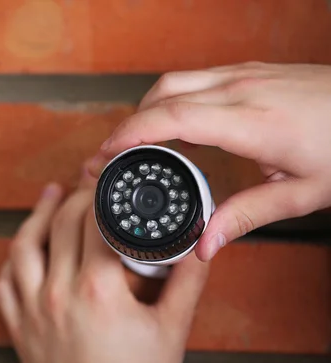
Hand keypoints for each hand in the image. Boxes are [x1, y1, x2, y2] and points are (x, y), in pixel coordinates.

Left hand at [0, 168, 209, 362]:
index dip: (101, 192)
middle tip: (86, 181)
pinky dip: (13, 258)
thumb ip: (187, 282)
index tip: (108, 178)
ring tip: (50, 194)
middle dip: (75, 196)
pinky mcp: (18, 327)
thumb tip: (200, 244)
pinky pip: (4, 282)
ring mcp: (32, 310)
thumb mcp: (172, 330)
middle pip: (61, 224)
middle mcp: (58, 293)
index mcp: (98, 289)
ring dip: (37, 215)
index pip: (94, 221)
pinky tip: (26, 245)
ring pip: (24, 245)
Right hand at [91, 62, 330, 260]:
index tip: (106, 153)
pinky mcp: (251, 71)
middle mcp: (243, 89)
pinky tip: (173, 125)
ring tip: (136, 143)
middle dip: (128, 123)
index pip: (173, 118)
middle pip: (163, 94)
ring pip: (175, 81)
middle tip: (111, 155)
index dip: (131, 133)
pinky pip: (195, 79)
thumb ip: (246, 217)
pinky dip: (170, 100)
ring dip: (147, 109)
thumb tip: (204, 245)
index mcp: (253, 122)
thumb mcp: (303, 194)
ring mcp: (246, 74)